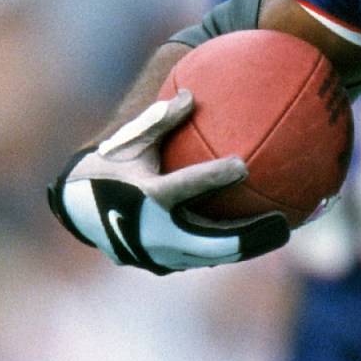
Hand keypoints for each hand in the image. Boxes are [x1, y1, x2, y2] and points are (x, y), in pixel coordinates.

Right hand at [49, 91, 290, 272]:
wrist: (78, 211)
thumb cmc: (109, 168)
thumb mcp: (130, 143)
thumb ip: (160, 120)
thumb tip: (191, 96)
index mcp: (146, 198)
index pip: (183, 186)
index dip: (213, 177)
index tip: (242, 165)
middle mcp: (154, 232)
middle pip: (212, 241)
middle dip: (250, 234)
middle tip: (283, 222)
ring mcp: (159, 254)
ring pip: (213, 256)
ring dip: (247, 247)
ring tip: (281, 233)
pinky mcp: (163, 265)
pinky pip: (204, 259)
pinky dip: (230, 250)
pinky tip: (259, 239)